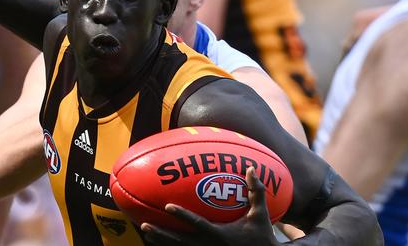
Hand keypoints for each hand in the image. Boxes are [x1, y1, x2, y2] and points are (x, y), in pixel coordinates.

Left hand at [141, 167, 279, 245]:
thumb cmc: (262, 235)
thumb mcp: (260, 214)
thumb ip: (256, 191)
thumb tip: (252, 168)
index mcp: (219, 234)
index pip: (196, 224)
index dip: (182, 215)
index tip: (167, 206)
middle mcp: (209, 245)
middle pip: (180, 241)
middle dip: (162, 233)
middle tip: (145, 224)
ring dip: (161, 241)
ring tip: (145, 231)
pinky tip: (157, 241)